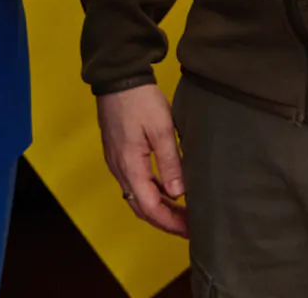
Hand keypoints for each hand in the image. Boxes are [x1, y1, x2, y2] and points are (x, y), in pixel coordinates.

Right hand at [97, 83, 186, 236]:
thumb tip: (179, 193)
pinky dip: (152, 192)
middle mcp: (119, 169)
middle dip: (165, 220)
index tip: (190, 229)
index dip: (170, 222)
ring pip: (137, 196)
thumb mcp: (161, 129)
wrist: (118, 77)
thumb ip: (171, 163)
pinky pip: (134, 182)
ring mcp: (116, 161)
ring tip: (183, 212)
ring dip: (159, 207)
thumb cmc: (140, 99)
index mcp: (130, 166)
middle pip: (141, 207)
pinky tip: (168, 190)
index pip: (149, 207)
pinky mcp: (118, 153)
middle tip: (190, 227)